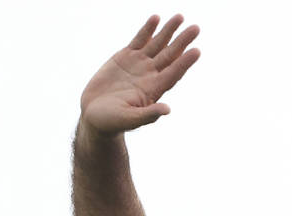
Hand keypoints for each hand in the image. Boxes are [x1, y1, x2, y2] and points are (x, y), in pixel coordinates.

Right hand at [80, 14, 199, 135]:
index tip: (197, 51)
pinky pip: (139, 40)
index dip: (185, 62)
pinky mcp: (125, 57)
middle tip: (196, 28)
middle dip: (182, 41)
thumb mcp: (130, 120)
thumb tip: (167, 109)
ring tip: (180, 17)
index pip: (174, 73)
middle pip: (170, 55)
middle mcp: (150, 75)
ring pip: (157, 44)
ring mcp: (139, 65)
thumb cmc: (113, 122)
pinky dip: (147, 29)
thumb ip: (148, 114)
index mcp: (154, 89)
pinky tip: (156, 18)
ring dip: (168, 31)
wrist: (94, 115)